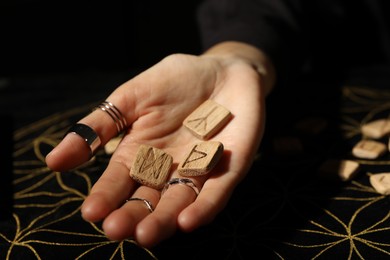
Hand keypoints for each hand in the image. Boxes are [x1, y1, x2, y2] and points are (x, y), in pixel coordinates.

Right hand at [45, 42, 272, 247]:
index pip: (119, 182)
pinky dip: (204, 207)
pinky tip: (188, 221)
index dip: (105, 197)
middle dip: (132, 216)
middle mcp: (167, 170)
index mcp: (140, 154)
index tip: (91, 212)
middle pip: (147, 200)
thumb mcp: (130, 98)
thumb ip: (99, 128)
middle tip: (117, 230)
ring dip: (164, 220)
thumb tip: (54, 162)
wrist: (223, 69)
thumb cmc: (175, 81)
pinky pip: (216, 193)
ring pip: (179, 203)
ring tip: (146, 234)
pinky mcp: (228, 170)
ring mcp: (198, 171)